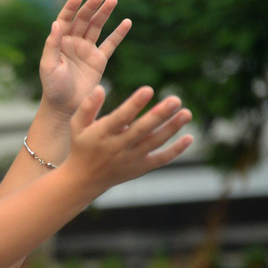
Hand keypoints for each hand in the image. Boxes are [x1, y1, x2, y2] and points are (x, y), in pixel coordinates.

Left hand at [39, 0, 130, 115]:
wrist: (65, 107)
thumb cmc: (52, 87)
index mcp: (59, 41)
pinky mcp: (99, 59)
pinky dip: (119, 33)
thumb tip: (55, 23)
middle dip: (91, 7)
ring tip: (112, 0)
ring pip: (97, 27)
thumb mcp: (49, 66)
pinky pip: (110, 44)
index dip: (71, 7)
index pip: (65, 19)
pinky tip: (127, 22)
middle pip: (83, 20)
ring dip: (104, 14)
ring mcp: (87, 49)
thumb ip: (52, 45)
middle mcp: (73, 42)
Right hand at [62, 86, 192, 192]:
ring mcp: (131, 159)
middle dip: (159, 115)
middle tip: (176, 99)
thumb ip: (87, 106)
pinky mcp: (140, 168)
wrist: (84, 179)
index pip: (121, 118)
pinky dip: (176, 150)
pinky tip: (189, 137)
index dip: (134, 104)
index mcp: (102, 134)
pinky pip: (161, 159)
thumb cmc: (83, 145)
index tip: (148, 89)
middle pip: (142, 130)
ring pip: (154, 143)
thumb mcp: (77, 125)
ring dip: (171, 129)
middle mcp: (118, 147)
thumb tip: (100, 88)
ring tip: (187, 113)